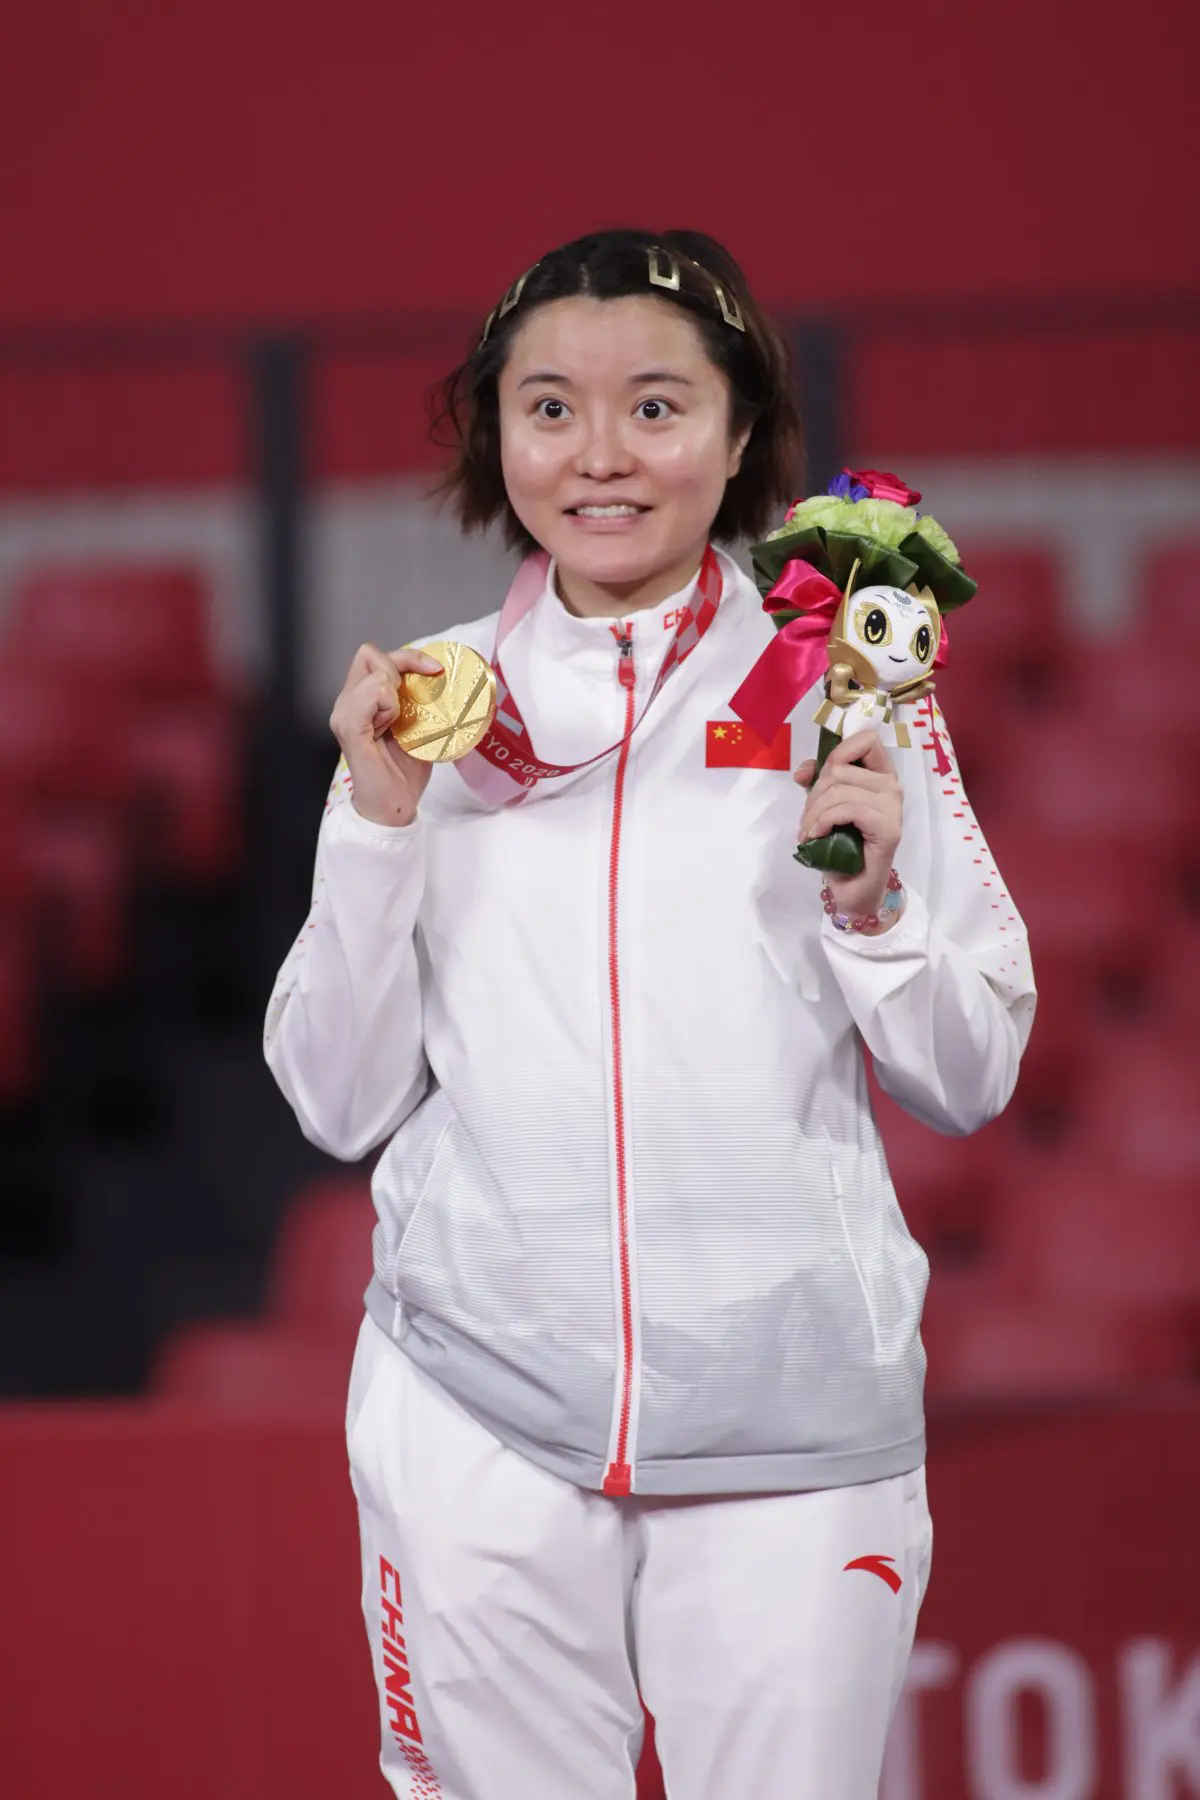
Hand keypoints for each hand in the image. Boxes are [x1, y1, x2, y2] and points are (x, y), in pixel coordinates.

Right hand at [330, 642, 443, 827]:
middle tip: (420, 693)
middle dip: (403, 664)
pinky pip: (370, 694)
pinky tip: (391, 726)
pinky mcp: (349, 728)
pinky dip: (388, 704)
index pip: (374, 656)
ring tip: (398, 721)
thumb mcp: (418, 728)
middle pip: (369, 654)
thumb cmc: (403, 773)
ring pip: (373, 672)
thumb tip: (446, 682)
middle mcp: (347, 702)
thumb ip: (419, 703)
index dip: (407, 656)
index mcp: (360, 699)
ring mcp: (344, 714)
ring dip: (395, 691)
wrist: (393, 807)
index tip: (435, 671)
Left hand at [794, 730, 902, 923]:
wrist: (854, 889)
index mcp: (880, 775)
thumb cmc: (842, 848)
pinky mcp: (888, 828)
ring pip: (839, 789)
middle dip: (813, 795)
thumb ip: (817, 782)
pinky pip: (847, 809)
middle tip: (807, 821)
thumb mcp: (824, 807)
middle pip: (840, 768)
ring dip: (814, 812)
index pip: (865, 740)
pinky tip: (817, 835)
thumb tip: (803, 770)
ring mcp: (893, 807)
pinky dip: (824, 822)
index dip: (836, 752)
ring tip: (809, 832)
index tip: (817, 777)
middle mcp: (892, 787)